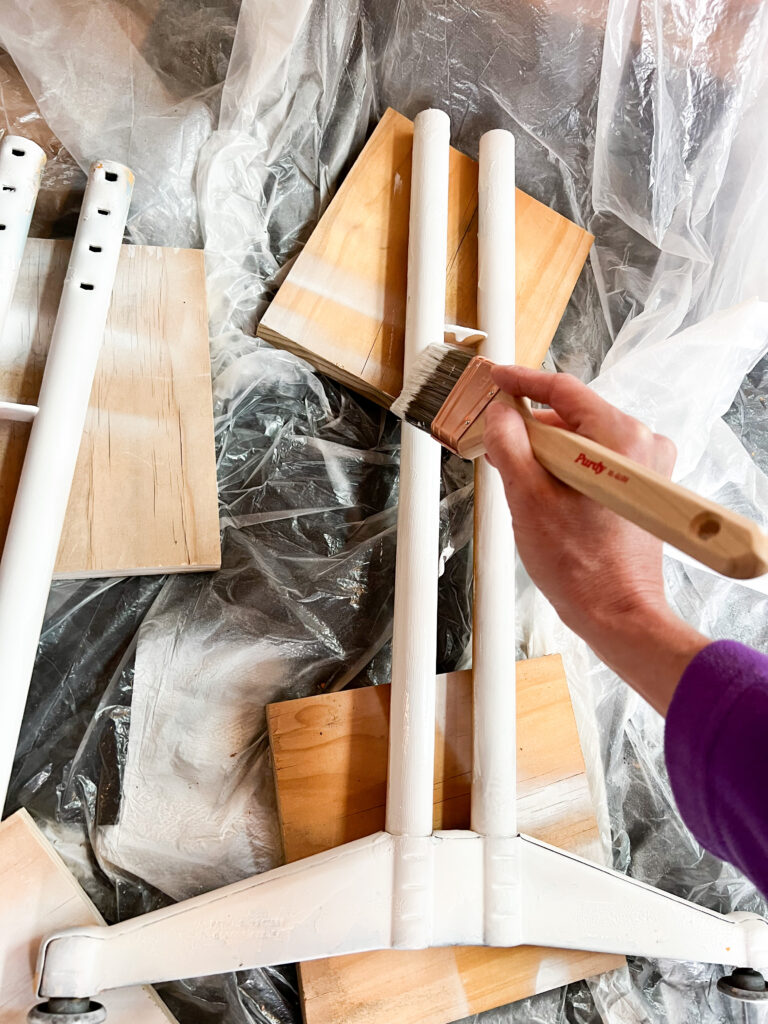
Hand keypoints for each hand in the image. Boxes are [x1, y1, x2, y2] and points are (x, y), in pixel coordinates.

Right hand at [483, 365, 708, 713]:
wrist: (618, 614)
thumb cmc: (580, 566)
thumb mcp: (527, 498)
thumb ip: (509, 444)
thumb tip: (501, 414)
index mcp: (620, 438)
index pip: (563, 390)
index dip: (522, 382)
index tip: (495, 378)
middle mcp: (642, 444)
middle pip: (574, 415)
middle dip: (531, 427)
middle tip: (494, 441)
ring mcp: (646, 467)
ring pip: (583, 439)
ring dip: (546, 451)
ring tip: (515, 474)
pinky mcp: (642, 488)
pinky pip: (596, 460)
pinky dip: (565, 466)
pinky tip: (541, 489)